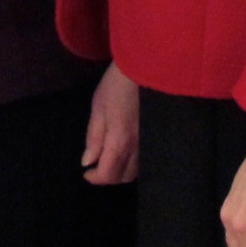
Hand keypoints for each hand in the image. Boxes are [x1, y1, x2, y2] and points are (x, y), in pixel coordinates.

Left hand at [82, 62, 139, 184]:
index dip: (95, 178)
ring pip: (137, 171)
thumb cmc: (117, 85)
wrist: (148, 68)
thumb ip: (94, 137)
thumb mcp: (98, 108)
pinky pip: (146, 160)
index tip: (87, 172)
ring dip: (122, 171)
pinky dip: (134, 163)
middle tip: (97, 166)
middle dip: (108, 176)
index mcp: (120, 142)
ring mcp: (150, 143)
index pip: (108, 174)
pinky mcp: (158, 136)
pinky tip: (128, 152)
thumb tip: (88, 162)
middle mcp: (138, 148)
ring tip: (111, 159)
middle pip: (123, 177)